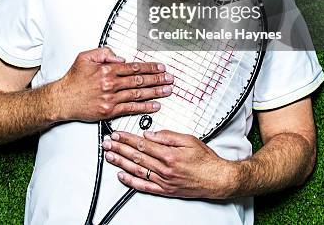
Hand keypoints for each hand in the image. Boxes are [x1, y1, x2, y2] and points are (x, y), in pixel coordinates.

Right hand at [57, 47, 173, 121]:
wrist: (62, 99)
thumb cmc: (73, 79)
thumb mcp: (85, 57)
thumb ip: (104, 52)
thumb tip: (120, 57)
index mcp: (107, 69)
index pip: (133, 67)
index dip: (149, 67)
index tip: (160, 67)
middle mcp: (111, 83)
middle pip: (139, 80)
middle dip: (157, 79)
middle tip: (170, 78)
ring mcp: (111, 98)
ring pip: (138, 94)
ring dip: (155, 92)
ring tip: (167, 90)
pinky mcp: (109, 111)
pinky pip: (131, 109)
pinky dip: (144, 107)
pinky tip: (155, 105)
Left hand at [102, 129, 229, 199]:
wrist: (217, 179)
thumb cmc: (205, 159)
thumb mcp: (189, 139)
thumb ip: (168, 135)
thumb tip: (150, 133)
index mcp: (169, 154)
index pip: (142, 143)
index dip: (127, 138)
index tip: (117, 134)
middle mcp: (164, 169)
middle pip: (136, 156)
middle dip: (119, 149)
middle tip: (107, 143)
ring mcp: (163, 181)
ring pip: (137, 170)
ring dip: (121, 162)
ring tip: (109, 156)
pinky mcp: (165, 191)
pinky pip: (144, 186)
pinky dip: (131, 181)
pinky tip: (121, 175)